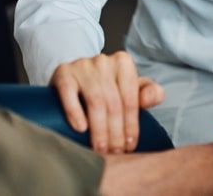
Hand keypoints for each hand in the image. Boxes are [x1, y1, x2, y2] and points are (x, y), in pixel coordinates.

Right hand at [50, 51, 164, 153]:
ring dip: (99, 129)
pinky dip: (75, 112)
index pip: (131, 99)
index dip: (131, 125)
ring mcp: (83, 65)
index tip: (129, 146)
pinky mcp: (63, 73)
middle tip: (114, 152)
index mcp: (124, 63)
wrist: (74, 75)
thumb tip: (149, 99)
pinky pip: (69, 93)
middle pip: (114, 103)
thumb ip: (149, 93)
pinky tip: (81, 129)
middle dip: (115, 132)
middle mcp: (104, 61)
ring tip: (101, 149)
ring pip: (95, 101)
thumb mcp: (131, 87)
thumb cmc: (107, 85)